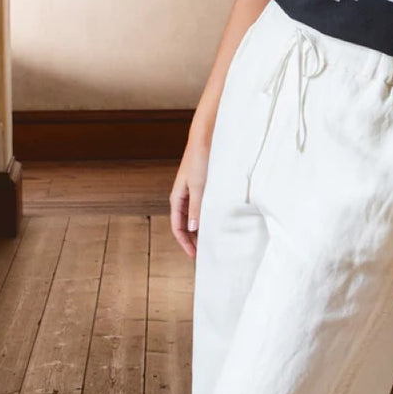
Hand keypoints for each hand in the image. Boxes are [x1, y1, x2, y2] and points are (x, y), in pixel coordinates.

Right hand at [169, 141, 208, 258]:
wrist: (205, 137)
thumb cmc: (200, 159)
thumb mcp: (199, 186)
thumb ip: (196, 208)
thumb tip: (193, 229)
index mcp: (177, 197)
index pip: (177, 227)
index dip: (185, 243)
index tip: (195, 256)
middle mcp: (183, 196)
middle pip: (185, 224)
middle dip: (192, 240)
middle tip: (203, 253)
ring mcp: (193, 191)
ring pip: (194, 216)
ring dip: (199, 229)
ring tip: (210, 241)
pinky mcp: (202, 185)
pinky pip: (202, 207)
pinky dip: (206, 217)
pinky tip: (215, 222)